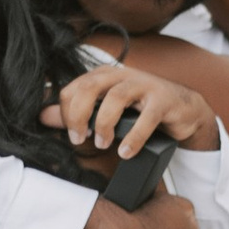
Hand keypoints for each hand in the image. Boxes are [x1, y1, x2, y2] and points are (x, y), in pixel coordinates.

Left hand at [42, 66, 218, 161]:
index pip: (74, 88)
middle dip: (79, 115)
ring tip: (104, 145)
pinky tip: (126, 152)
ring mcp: (144, 85)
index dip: (67, 113)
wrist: (184, 110)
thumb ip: (76, 112)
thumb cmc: (141, 109)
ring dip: (105, 124)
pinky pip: (146, 118)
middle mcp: (122, 75)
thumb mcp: (105, 109)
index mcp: (104, 76)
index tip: (72, 135)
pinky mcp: (163, 101)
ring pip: (116, 97)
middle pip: (90, 87)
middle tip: (80, 139)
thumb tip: (43, 117)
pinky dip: (133, 137)